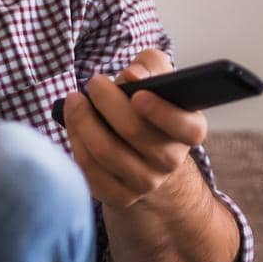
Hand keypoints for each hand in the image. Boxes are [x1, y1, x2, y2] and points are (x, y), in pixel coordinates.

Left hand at [60, 48, 207, 210]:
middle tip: (94, 83)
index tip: (137, 94)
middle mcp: (171, 160)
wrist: (141, 151)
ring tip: (75, 99)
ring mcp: (145, 182)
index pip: (187, 127)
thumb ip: (151, 65)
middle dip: (107, 102)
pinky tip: (73, 123)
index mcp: (189, 131)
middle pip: (134, 132)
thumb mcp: (158, 77)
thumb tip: (133, 75)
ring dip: (83, 120)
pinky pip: (89, 171)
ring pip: (105, 151)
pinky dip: (76, 141)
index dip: (162, 112)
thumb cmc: (148, 106)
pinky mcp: (119, 195)